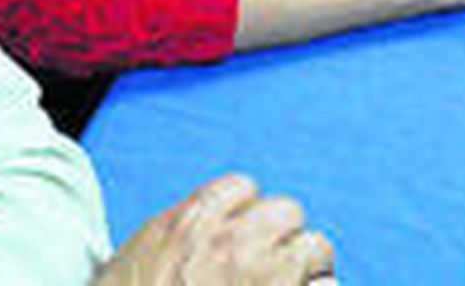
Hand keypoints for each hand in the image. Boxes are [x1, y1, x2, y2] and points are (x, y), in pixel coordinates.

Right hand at [95, 173, 335, 284]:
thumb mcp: (148, 249)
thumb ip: (189, 226)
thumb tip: (224, 220)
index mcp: (194, 222)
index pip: (244, 188)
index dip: (244, 215)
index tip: (241, 239)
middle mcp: (234, 244)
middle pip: (287, 211)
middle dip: (282, 236)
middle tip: (272, 264)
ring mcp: (265, 281)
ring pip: (316, 247)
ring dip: (308, 267)